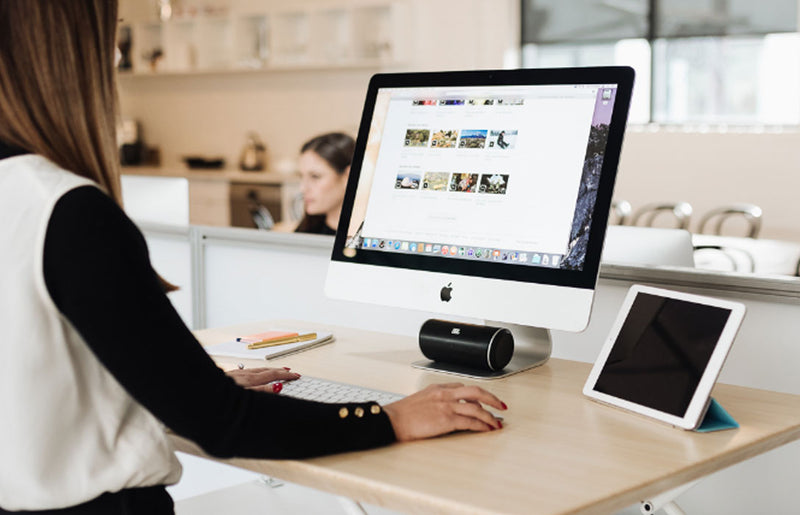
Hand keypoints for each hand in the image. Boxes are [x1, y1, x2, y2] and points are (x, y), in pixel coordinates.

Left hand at [226, 366, 299, 392]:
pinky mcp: (228, 375)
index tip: (296, 375)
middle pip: (266, 370)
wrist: (198, 392)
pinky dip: (257, 372)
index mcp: (250, 379)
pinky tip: (254, 373)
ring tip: (277, 371)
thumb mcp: (244, 397)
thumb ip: (262, 391)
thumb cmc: (219, 397)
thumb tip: (278, 387)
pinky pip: (248, 371)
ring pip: (256, 370)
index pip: (272, 375)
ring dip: (269, 370)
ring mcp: (236, 374)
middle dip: (280, 371)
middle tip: (291, 372)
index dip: (285, 375)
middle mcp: (244, 375)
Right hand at [382, 383, 506, 440]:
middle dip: (492, 399)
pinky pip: (470, 422)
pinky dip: (481, 426)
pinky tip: (486, 430)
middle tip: (501, 406)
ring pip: (477, 409)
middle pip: (476, 392)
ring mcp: (447, 406)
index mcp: (438, 387)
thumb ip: (435, 400)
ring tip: (496, 424)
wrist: (393, 420)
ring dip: (490, 417)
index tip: (485, 401)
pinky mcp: (446, 420)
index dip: (478, 396)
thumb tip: (446, 409)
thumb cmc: (402, 413)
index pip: (464, 388)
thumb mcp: (420, 399)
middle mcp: (445, 394)